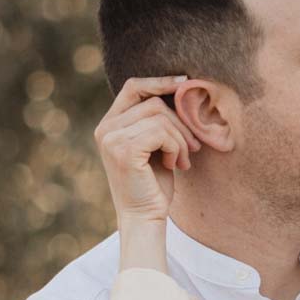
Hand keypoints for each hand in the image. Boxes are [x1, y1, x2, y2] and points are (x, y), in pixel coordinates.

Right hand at [93, 76, 200, 226]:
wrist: (144, 218)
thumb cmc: (153, 185)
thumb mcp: (155, 146)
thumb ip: (157, 121)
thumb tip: (181, 88)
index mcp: (110, 124)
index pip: (134, 87)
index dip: (160, 81)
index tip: (184, 83)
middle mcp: (105, 128)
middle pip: (153, 102)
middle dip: (180, 122)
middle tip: (193, 146)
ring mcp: (111, 138)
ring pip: (160, 116)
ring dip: (181, 138)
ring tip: (183, 160)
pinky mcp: (124, 149)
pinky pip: (161, 132)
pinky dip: (176, 146)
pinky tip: (175, 164)